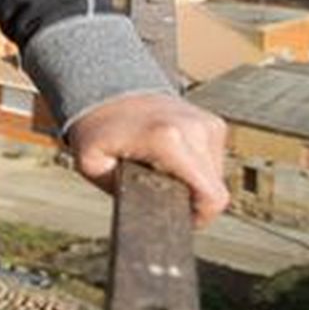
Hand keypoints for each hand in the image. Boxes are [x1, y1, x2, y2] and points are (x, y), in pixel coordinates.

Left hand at [65, 92, 228, 226]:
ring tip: (162, 169)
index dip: (199, 217)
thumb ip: (119, 191)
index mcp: (168, 140)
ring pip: (216, 176)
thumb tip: (145, 210)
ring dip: (194, 181)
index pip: (212, 198)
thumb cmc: (97, 132)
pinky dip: (197, 166)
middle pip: (214, 190)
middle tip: (159, 189)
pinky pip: (214, 160)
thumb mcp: (92, 165)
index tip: (177, 215)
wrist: (105, 92)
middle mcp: (195, 128)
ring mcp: (206, 123)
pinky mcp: (211, 122)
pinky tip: (171, 158)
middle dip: (192, 198)